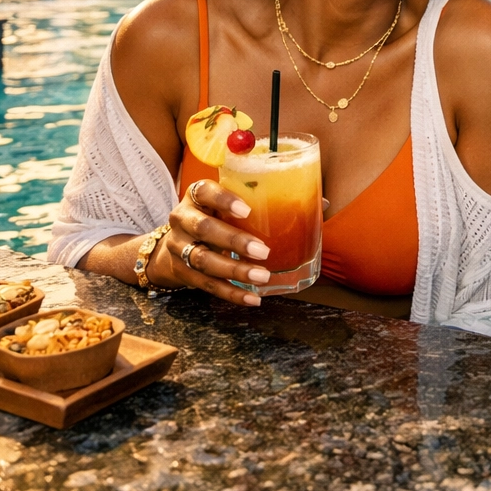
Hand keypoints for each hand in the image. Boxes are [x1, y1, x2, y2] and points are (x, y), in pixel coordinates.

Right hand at [148, 180, 272, 306]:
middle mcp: (182, 220)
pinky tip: (252, 298)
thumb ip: (256, 200)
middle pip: (203, 229)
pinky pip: (207, 285)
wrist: (176, 241)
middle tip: (263, 251)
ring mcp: (178, 247)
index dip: (223, 200)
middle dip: (234, 241)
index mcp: (195, 196)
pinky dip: (231, 293)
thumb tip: (314, 202)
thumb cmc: (213, 216)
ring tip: (262, 276)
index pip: (204, 191)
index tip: (246, 210)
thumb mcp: (225, 203)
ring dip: (235, 270)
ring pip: (204, 260)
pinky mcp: (182, 272)